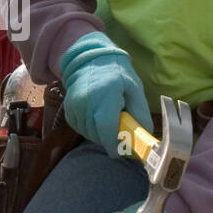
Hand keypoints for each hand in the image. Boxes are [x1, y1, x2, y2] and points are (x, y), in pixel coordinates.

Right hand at [59, 31, 152, 153]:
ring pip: (88, 134)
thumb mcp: (135, 90)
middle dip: (109, 140)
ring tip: (108, 122)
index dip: (112, 144)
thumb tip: (144, 137)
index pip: (106, 127)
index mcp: (106, 94)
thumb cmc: (118, 75)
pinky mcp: (68, 109)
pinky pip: (80, 129)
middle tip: (119, 133)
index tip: (118, 152)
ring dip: (100, 135)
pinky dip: (90, 129)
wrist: (92, 60)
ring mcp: (74, 105)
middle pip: (97, 134)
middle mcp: (86, 101)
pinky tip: (97, 119)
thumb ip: (140, 114)